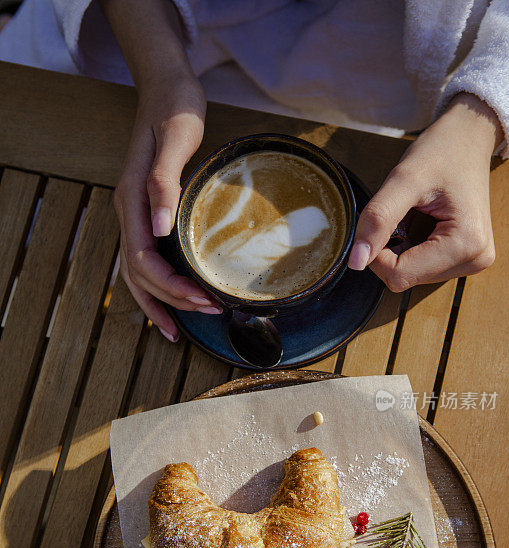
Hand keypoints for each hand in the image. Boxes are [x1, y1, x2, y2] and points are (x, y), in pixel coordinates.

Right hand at [114, 72, 221, 341]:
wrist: (167, 87)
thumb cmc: (175, 109)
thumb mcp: (176, 139)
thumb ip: (163, 182)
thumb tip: (158, 228)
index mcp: (132, 200)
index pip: (142, 261)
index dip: (171, 287)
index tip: (202, 299)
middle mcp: (129, 212)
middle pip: (139, 274)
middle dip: (171, 300)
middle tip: (208, 312)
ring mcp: (136, 214)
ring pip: (138, 273)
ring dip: (160, 302)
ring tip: (182, 328)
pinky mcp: (148, 212)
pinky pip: (147, 259)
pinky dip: (158, 285)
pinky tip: (176, 298)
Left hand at [348, 93, 502, 290]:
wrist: (469, 137)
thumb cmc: (442, 151)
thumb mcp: (403, 179)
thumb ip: (378, 219)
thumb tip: (356, 261)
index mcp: (466, 244)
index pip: (400, 276)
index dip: (377, 255)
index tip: (378, 223)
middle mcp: (475, 260)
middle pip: (406, 279)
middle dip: (391, 250)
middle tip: (402, 213)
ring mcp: (472, 261)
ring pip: (411, 275)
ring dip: (401, 248)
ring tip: (418, 214)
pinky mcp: (465, 258)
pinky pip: (421, 267)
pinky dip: (411, 247)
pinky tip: (422, 222)